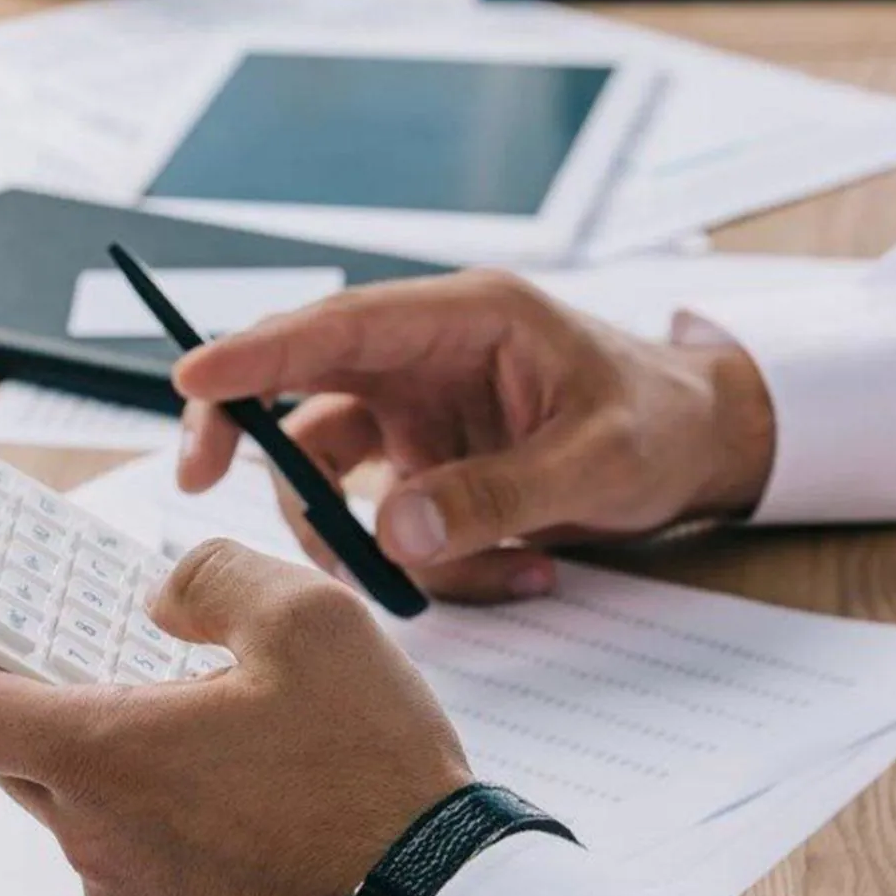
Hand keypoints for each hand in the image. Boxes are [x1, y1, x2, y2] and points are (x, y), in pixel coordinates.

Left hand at [0, 540, 471, 895]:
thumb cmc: (380, 783)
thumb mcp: (307, 620)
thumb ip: (208, 578)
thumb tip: (166, 595)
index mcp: (103, 755)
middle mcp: (96, 835)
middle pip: (12, 747)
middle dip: (24, 685)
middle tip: (60, 632)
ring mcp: (131, 893)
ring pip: (79, 796)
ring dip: (108, 744)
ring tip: (191, 704)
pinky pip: (129, 847)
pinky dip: (151, 801)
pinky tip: (227, 776)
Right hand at [173, 270, 776, 602]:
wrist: (704, 446)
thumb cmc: (664, 422)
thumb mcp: (598, 461)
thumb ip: (495, 495)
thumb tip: (392, 533)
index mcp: (462, 319)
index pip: (336, 327)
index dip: (256, 352)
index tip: (191, 380)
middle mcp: (421, 356)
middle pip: (293, 385)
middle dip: (243, 433)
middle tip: (193, 478)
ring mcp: (414, 413)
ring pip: (326, 473)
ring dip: (368, 541)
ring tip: (488, 576)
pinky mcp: (420, 463)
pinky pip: (380, 521)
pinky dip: (424, 564)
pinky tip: (517, 575)